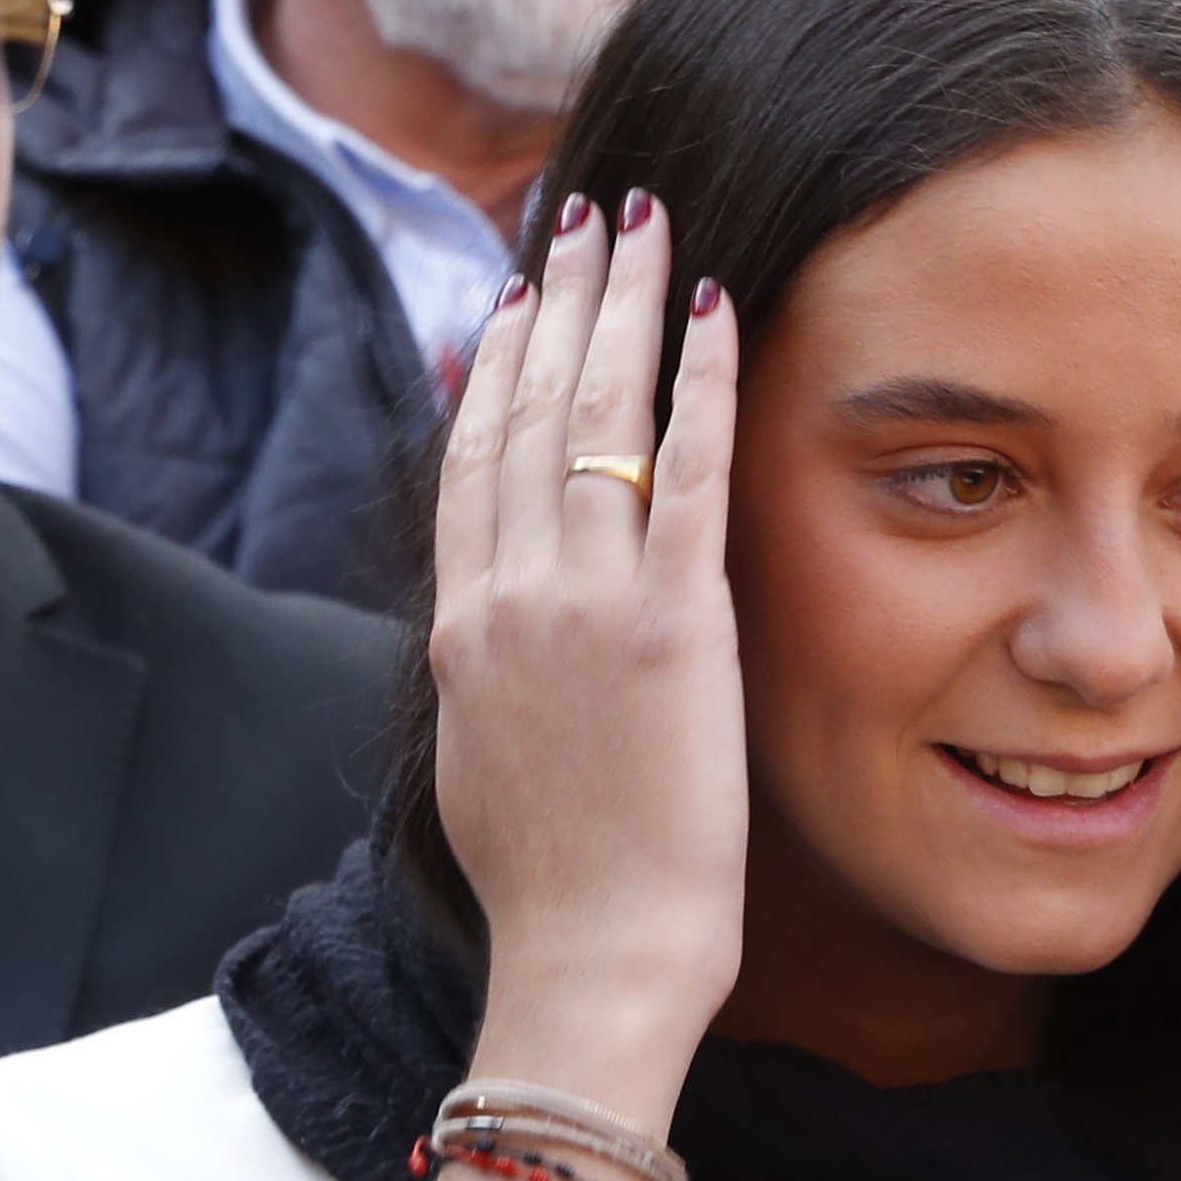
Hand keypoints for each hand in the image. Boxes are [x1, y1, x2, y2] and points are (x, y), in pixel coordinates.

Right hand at [426, 190, 745, 1123]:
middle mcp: (509, 596)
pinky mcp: (673, 628)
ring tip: (642, 226)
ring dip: (621, 307)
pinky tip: (719, 307)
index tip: (515, 294)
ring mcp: (585, 605)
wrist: (587, 960)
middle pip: (526, 408)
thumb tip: (477, 632)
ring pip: (598, 416)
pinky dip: (704, 380)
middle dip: (557, 300)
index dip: (492, 364)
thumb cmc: (552, 894)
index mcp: (460, 628)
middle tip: (582, 219)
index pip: (468, 459)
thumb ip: (483, 673)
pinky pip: (690, 473)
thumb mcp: (481, 762)